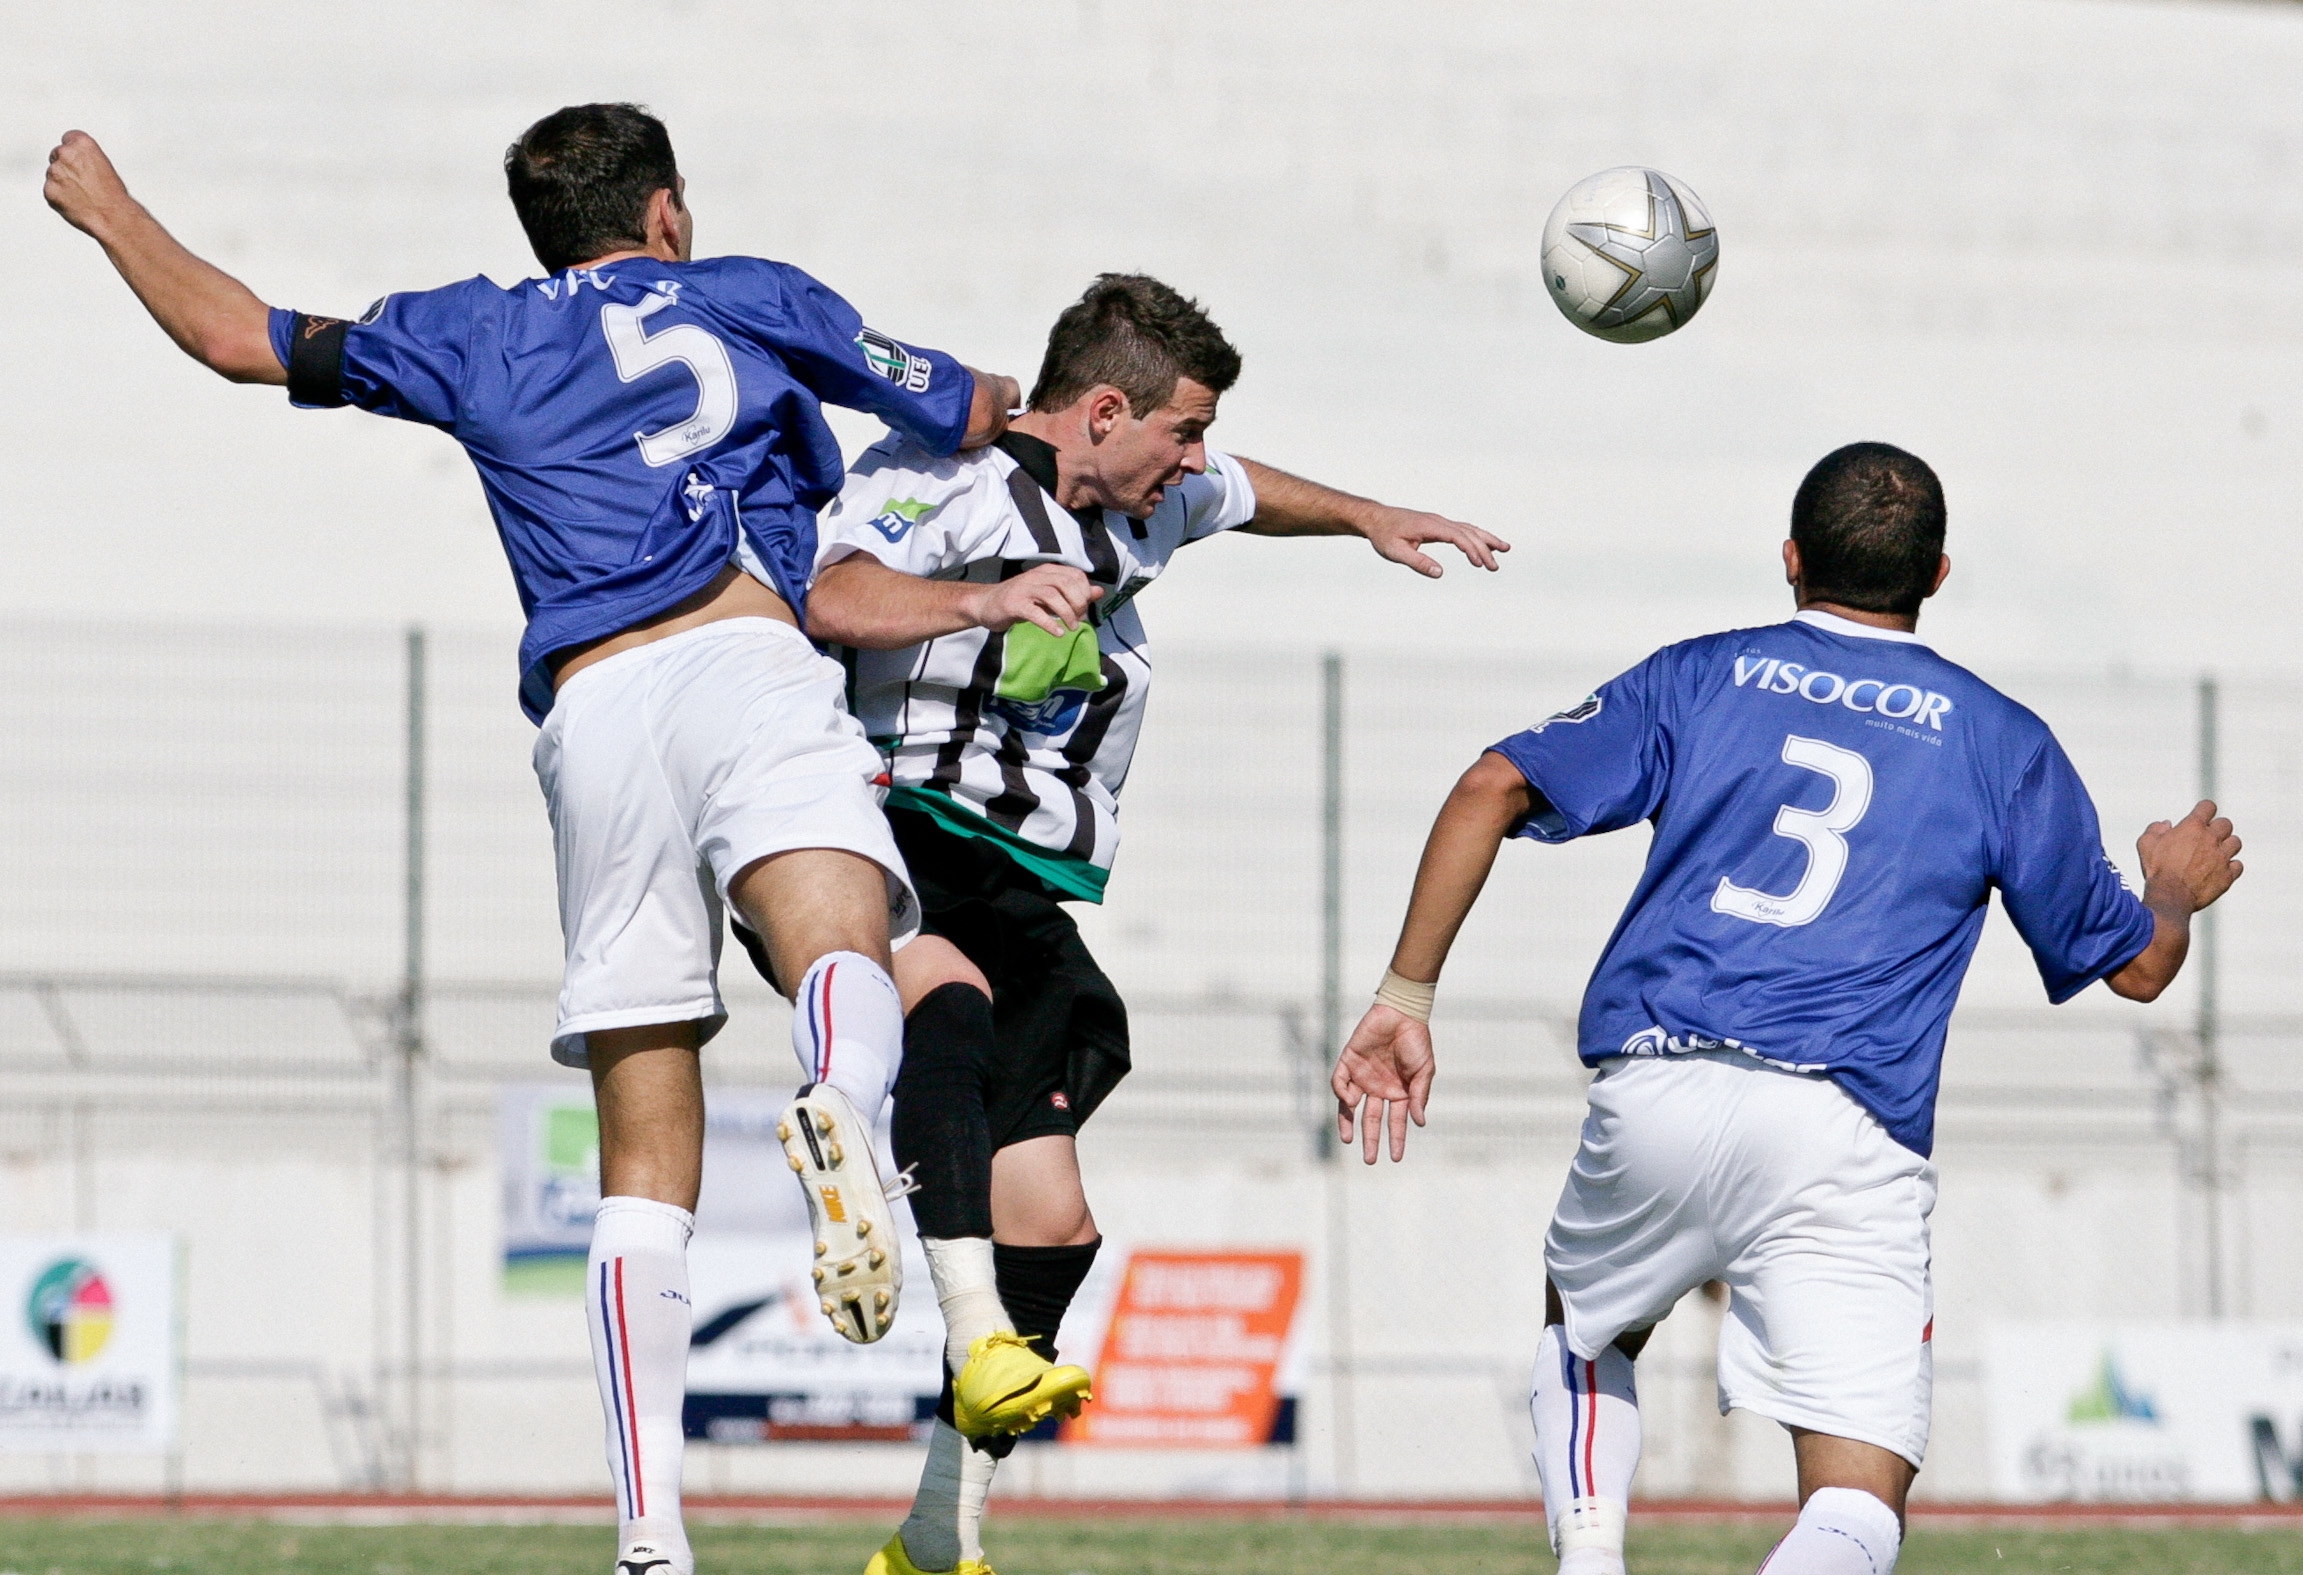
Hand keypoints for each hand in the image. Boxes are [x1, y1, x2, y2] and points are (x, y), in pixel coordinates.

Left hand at [45, 131, 133, 237]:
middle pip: (57, 155)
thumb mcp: (103, 165)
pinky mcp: (48, 189)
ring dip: (63, 184)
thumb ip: (82, 158)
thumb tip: (69, 163)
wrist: (113, 217)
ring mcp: (54, 172)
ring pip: (53, 175)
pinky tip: (77, 204)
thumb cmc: (113, 194)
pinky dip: (60, 198)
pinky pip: (51, 191)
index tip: (80, 161)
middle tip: (83, 183)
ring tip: (84, 196)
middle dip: (66, 167)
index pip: (69, 138)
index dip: (75, 152)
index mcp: (82, 143)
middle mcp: (65, 153)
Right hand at [967, 564, 1100, 635]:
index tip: (1084, 610)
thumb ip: (1074, 593)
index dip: (1085, 592)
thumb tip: (1099, 592)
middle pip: (1066, 584)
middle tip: (1079, 620)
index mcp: (1047, 571)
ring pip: (1052, 595)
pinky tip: (1058, 633)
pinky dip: (1050, 624)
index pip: (1076, 575)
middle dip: (1078, 603)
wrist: (986, 604)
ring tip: (1071, 628)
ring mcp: (1024, 589)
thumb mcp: (1050, 595)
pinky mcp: (1014, 604)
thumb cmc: (1022, 600)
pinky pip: (1035, 612)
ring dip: (1066, 613)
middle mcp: (1036, 576)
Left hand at [1332, 1003, 1433, 1163]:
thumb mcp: (1424, 1071)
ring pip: (1350, 1106)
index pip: (1395, 1122)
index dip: (1396, 1140)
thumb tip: (1419, 1123)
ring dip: (1348, 1123)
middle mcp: (1378, 1087)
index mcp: (1398, 1092)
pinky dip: (1342, 1093)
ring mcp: (1362, 1076)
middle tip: (1370, 1160)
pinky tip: (1351, 1101)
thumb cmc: (1416, 1040)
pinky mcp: (1348, 1061)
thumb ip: (1418, 1096)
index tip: (1397, 1158)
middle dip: (1370, 1139)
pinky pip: (1340, 1082)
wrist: (1401, 1013)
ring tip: (1348, 1140)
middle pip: (1372, 1119)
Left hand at [1361, 506, 1509, 577]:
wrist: (1376, 519)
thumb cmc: (1384, 535)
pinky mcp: (1438, 525)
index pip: (1457, 536)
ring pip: (1469, 528)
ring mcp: (1439, 522)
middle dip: (1484, 548)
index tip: (1480, 564)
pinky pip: (1462, 529)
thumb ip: (1418, 562)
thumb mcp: (1396, 552)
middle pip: (1467, 532)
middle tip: (1495, 567)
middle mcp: (1438, 521)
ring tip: (1505, 549)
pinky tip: (1485, 544)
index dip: (1470, 549)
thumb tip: (1440, 573)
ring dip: (1486, 539)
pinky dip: (1476, 536)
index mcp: (1429, 526)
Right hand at [2137, 799, 2242, 913]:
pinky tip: (2220, 869)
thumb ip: (2155, 829)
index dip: (2204, 810)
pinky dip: (2231, 866)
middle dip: (2217, 829)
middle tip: (2206, 838)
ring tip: (2215, 853)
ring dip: (2226, 845)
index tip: (2200, 816)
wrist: (2170, 896)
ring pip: (2235, 843)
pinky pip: (2238, 865)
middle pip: (2226, 824)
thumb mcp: (2146, 844)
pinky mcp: (2228, 875)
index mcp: (2193, 827)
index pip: (2208, 806)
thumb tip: (2166, 824)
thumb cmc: (2157, 869)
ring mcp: (2222, 857)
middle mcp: (2212, 839)